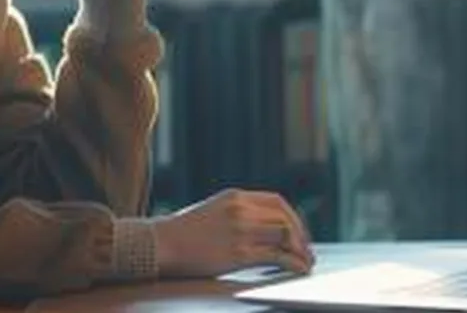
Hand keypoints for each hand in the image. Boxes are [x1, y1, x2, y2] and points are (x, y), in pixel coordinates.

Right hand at [150, 188, 315, 278]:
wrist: (159, 245)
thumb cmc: (183, 233)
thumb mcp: (213, 211)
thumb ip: (238, 214)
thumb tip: (264, 228)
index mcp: (235, 197)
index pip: (276, 201)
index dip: (293, 217)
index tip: (298, 233)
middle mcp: (240, 210)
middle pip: (285, 217)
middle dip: (301, 235)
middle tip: (306, 251)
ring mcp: (240, 230)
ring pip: (285, 234)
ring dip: (301, 250)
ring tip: (305, 262)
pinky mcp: (238, 253)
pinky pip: (276, 256)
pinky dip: (293, 263)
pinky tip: (298, 269)